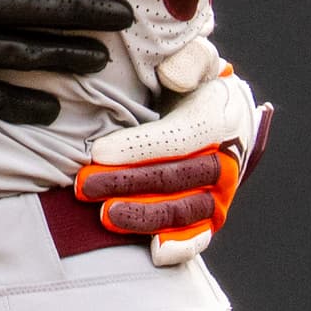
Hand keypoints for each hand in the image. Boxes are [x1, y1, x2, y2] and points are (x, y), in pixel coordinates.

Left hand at [74, 35, 268, 265]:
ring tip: (105, 215)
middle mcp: (226, 157)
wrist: (217, 112)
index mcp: (220, 116)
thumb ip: (189, 59)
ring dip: (145, 215)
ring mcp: (221, 191)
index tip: (98, 152)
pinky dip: (182, 246)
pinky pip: (202, 235)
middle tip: (84, 186)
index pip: (181, 137)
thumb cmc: (193, 82)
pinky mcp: (212, 214)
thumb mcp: (195, 59)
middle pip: (177, 176)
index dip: (140, 148)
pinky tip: (154, 251)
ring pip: (186, 209)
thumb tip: (174, 74)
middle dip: (128, 182)